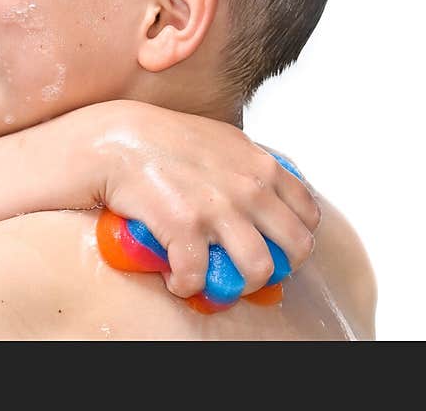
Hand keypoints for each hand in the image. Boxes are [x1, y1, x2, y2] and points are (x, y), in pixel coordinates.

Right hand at [89, 99, 320, 297]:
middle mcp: (250, 187)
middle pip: (296, 247)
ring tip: (217, 282)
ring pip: (258, 269)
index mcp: (262, 166)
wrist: (117, 139)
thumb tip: (264, 192)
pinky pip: (199, 276)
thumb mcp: (223, 141)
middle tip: (249, 272)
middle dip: (278, 268)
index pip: (308, 214)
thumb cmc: (165, 139)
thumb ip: (249, 166)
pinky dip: (187, 286)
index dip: (296, 239)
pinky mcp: (184, 227)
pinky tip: (176, 280)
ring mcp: (219, 208)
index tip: (275, 248)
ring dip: (239, 285)